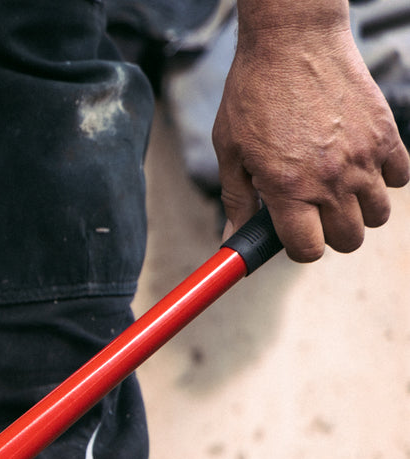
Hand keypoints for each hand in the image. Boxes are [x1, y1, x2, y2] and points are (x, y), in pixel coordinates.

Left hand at [212, 12, 408, 260]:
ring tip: (336, 188)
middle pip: (349, 239)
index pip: (308, 251)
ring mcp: (363, 157)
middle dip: (331, 234)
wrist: (292, 42)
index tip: (293, 234)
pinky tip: (360, 164)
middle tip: (314, 213)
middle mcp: (329, 179)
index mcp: (287, 188)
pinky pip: (400, 177)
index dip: (299, 248)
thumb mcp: (230, 151)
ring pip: (378, 214)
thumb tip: (231, 238)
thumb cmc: (252, 95)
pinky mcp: (386, 134)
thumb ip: (237, 200)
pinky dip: (385, 178)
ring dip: (359, 210)